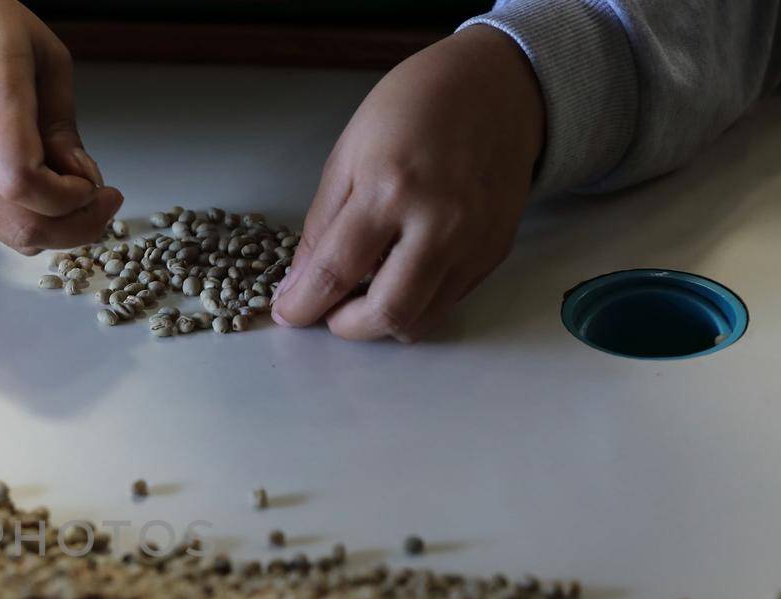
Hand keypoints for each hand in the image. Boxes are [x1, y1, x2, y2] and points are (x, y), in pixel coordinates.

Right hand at [0, 0, 122, 252]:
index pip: (24, 183)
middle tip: (102, 202)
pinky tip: (46, 187)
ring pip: (6, 230)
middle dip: (74, 228)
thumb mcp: (40, 51)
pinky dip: (28, 214)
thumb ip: (62, 120)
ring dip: (53, 228)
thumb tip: (80, 175)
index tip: (94, 181)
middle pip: (18, 224)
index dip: (69, 198)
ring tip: (78, 197)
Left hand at [272, 26, 545, 340]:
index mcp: (390, 189)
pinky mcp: (495, 250)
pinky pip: (448, 302)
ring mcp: (473, 240)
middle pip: (386, 312)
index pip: (336, 272)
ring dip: (382, 322)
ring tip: (362, 294)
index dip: (303, 305)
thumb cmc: (414, 108)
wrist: (497, 85)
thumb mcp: (349, 154)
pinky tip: (400, 274)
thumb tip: (298, 284)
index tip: (287, 314)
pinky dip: (416, 304)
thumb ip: (322, 226)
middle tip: (328, 312)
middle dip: (346, 327)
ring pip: (421, 320)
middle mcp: (439, 222)